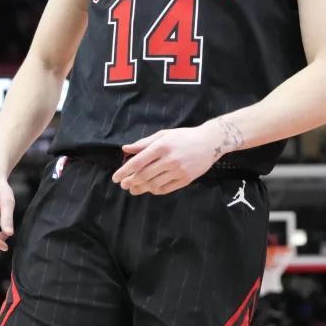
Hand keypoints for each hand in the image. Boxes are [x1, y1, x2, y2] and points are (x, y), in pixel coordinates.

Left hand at [113, 121, 230, 194]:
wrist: (210, 142)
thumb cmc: (184, 136)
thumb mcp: (163, 135)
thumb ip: (144, 143)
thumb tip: (125, 149)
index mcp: (162, 146)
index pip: (138, 161)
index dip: (125, 171)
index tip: (116, 178)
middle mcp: (169, 159)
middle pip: (144, 175)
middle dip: (131, 182)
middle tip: (124, 185)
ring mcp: (178, 171)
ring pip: (154, 184)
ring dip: (140, 188)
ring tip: (133, 189)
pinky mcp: (186, 179)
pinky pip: (166, 189)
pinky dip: (154, 190)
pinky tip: (149, 189)